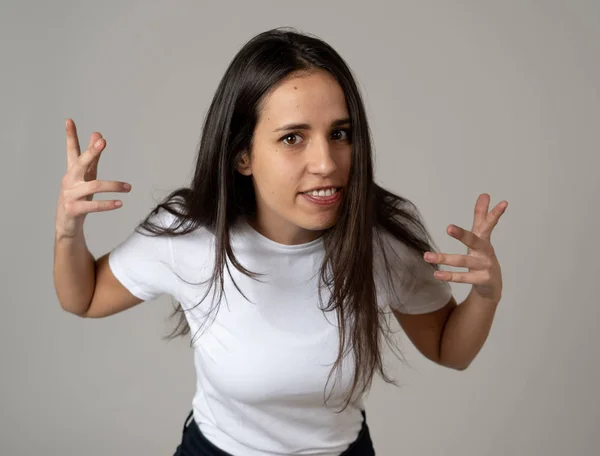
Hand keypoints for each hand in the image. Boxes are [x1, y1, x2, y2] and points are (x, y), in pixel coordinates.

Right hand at [56, 118, 131, 237]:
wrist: (66, 224)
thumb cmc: (79, 197)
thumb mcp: (87, 176)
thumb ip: (93, 158)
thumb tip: (98, 134)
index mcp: (73, 171)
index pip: (71, 151)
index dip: (70, 136)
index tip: (69, 120)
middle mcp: (69, 180)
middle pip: (80, 163)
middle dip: (91, 152)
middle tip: (103, 141)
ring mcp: (70, 195)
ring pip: (93, 186)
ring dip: (113, 186)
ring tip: (128, 188)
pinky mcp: (73, 209)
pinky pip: (92, 206)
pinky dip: (107, 204)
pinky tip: (119, 203)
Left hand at [423, 193, 506, 302]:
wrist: (491, 286)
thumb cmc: (482, 256)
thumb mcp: (481, 236)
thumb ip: (481, 216)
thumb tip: (484, 194)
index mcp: (484, 240)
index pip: (489, 224)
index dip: (495, 213)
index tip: (503, 202)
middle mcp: (486, 252)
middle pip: (473, 241)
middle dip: (461, 234)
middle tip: (448, 227)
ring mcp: (485, 266)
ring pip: (463, 261)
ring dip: (444, 259)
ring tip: (427, 256)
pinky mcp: (482, 280)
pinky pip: (464, 277)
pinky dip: (450, 276)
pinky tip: (437, 274)